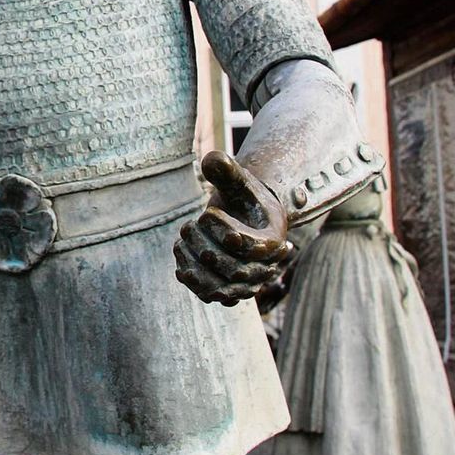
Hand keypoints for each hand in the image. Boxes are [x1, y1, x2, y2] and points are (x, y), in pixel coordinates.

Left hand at [174, 151, 289, 305]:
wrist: (244, 224)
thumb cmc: (243, 201)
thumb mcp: (240, 183)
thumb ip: (228, 171)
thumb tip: (212, 159)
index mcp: (274, 241)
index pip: (250, 245)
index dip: (223, 229)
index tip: (206, 212)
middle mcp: (265, 269)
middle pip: (234, 269)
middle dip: (204, 246)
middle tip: (187, 226)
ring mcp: (247, 285)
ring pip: (221, 287)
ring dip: (195, 266)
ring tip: (180, 242)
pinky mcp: (229, 293)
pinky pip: (211, 295)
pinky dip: (193, 282)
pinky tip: (180, 264)